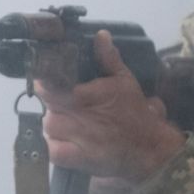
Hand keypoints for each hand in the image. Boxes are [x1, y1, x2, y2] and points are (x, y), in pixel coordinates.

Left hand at [35, 30, 185, 182]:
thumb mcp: (125, 80)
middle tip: (66, 102)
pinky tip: (63, 139)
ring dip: (54, 122)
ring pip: (48, 126)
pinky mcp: (75, 158)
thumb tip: (101, 35)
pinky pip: (51, 151)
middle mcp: (77, 117)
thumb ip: (109, 58)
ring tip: (69, 120)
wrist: (148, 148)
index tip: (48, 76)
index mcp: (86, 95)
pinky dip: (52, 145)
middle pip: (47, 105)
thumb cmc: (135, 113)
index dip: (44, 80)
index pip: (50, 85)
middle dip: (53, 101)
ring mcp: (75, 139)